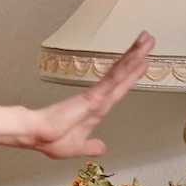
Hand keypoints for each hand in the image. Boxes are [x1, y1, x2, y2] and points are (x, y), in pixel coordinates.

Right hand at [23, 32, 153, 157]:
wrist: (36, 135)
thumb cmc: (51, 139)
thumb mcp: (78, 146)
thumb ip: (91, 145)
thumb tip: (101, 148)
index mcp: (97, 109)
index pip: (119, 89)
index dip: (132, 75)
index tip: (143, 62)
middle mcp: (98, 98)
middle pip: (122, 74)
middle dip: (137, 56)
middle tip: (148, 38)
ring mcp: (96, 94)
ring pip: (120, 72)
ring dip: (135, 55)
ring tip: (147, 38)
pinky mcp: (93, 95)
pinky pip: (114, 79)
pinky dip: (126, 68)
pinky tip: (137, 57)